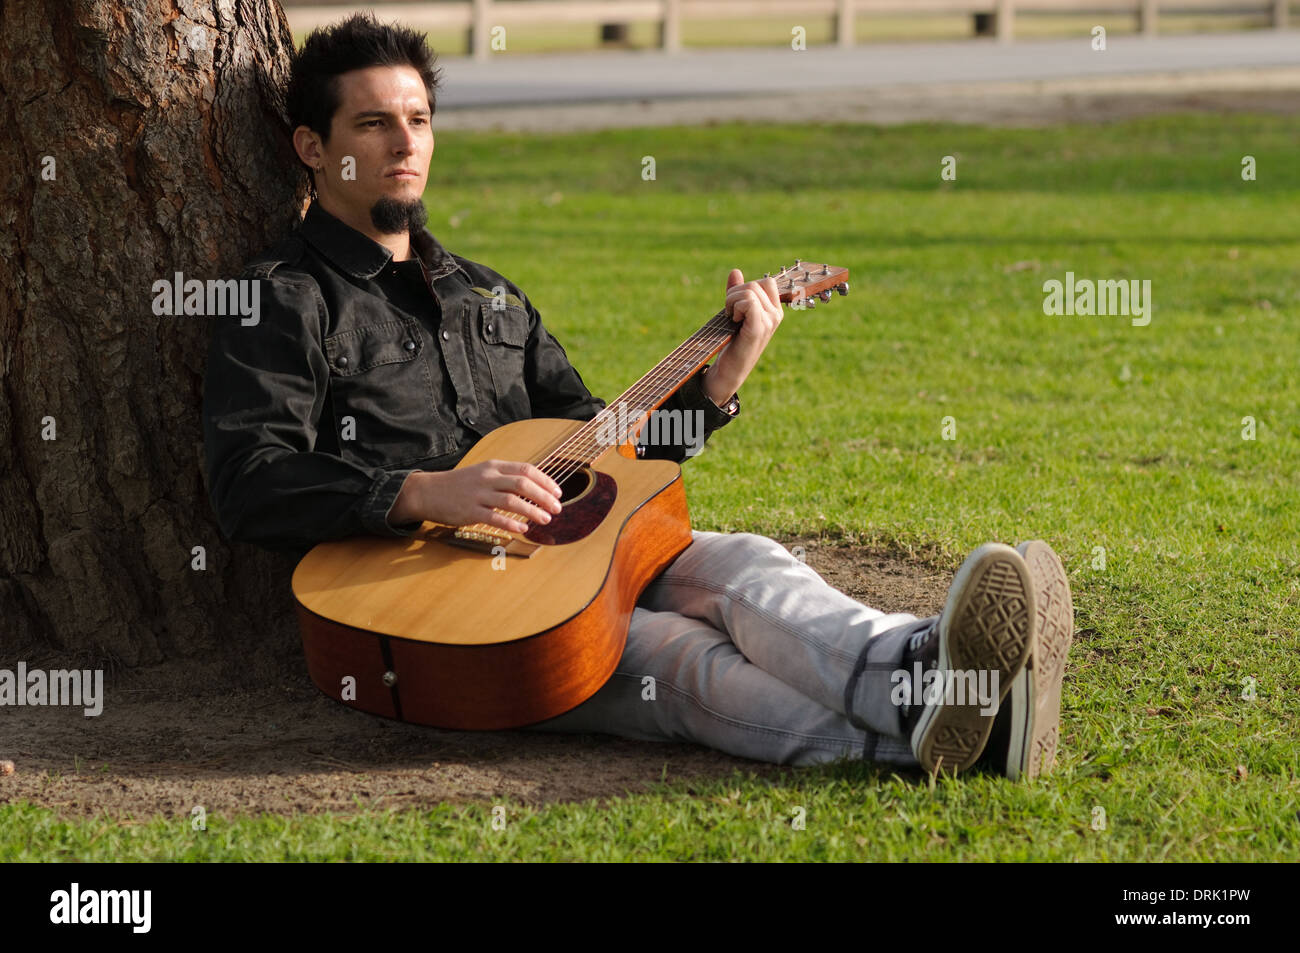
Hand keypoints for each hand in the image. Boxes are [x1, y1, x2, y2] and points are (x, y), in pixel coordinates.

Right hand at [388, 461, 562, 533]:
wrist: (428, 492)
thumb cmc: (460, 485)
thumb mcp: (483, 473)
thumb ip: (505, 478)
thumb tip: (534, 487)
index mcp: (494, 466)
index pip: (526, 469)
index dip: (545, 481)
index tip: (558, 492)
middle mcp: (488, 478)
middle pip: (522, 484)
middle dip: (544, 496)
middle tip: (557, 508)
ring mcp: (478, 495)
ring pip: (511, 501)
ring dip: (532, 511)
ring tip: (545, 519)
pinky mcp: (470, 512)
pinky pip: (494, 518)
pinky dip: (511, 524)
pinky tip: (523, 529)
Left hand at [706, 269, 782, 404]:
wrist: (729, 368)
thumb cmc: (732, 341)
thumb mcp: (734, 312)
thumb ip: (736, 292)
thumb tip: (735, 271)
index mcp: (774, 310)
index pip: (766, 282)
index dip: (746, 287)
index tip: (737, 306)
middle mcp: (776, 315)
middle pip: (754, 284)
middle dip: (734, 294)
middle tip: (729, 313)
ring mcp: (769, 322)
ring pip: (749, 291)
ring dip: (731, 301)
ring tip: (730, 318)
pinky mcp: (759, 328)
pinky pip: (749, 302)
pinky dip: (735, 307)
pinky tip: (733, 320)